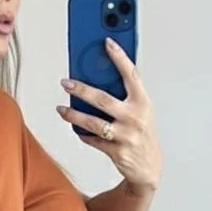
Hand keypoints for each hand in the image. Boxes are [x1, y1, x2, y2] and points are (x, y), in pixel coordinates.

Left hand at [56, 39, 161, 192]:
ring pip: (93, 122)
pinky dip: (83, 134)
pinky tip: (76, 129)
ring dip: (74, 115)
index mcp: (143, 103)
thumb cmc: (142, 134)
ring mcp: (126, 136)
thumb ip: (126, 96)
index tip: (107, 42)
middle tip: (66, 82)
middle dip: (82, 89)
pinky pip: (94, 140)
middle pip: (103, 100)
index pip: (131, 75)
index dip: (120, 58)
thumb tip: (99, 78)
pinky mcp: (117, 152)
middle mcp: (135, 118)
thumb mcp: (141, 111)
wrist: (149, 167)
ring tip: (62, 109)